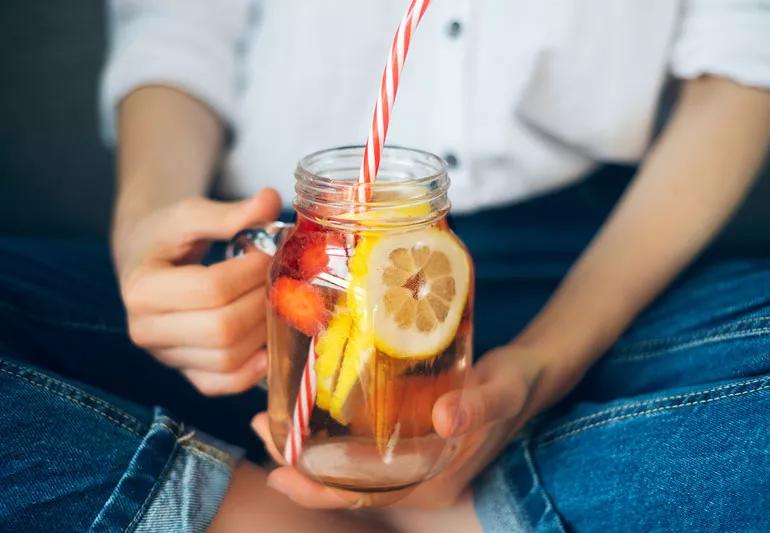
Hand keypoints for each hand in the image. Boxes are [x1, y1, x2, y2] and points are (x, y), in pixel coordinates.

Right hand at [115, 188, 281, 395]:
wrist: (148, 261)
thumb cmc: (168, 236)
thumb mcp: (190, 214)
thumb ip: (229, 212)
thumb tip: (271, 200)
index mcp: (141, 288)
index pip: (211, 289)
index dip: (251, 271)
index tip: (270, 252)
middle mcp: (146, 330)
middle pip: (223, 328)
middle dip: (263, 301)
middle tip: (280, 278)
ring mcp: (167, 357)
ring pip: (228, 359)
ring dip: (265, 330)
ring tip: (275, 300)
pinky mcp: (186, 373)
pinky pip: (223, 385)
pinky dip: (253, 371)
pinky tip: (269, 344)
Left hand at [252, 342, 571, 508]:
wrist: (527, 376)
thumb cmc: (513, 386)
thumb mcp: (500, 392)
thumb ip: (477, 405)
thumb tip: (446, 419)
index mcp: (433, 483)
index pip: (363, 499)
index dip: (318, 492)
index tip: (280, 470)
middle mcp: (416, 479)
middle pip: (345, 485)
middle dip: (298, 464)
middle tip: (262, 426)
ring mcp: (409, 461)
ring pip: (347, 466)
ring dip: (307, 447)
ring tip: (271, 416)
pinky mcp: (406, 439)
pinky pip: (359, 446)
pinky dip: (329, 432)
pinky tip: (310, 405)